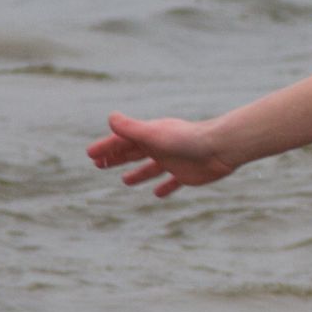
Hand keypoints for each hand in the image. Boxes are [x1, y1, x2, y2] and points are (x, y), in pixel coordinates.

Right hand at [87, 112, 236, 196]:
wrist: (221, 148)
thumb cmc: (187, 139)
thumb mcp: (154, 134)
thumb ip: (132, 128)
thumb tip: (111, 118)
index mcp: (151, 136)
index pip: (123, 141)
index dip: (106, 147)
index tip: (90, 154)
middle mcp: (162, 147)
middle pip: (134, 152)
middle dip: (116, 158)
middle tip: (98, 165)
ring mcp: (174, 161)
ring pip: (151, 168)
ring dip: (138, 174)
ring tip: (125, 181)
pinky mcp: (187, 174)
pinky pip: (173, 182)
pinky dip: (164, 187)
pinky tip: (157, 194)